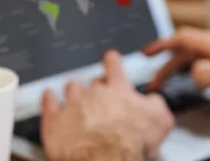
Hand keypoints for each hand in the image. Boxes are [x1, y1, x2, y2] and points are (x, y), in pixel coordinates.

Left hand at [41, 51, 174, 160]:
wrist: (108, 159)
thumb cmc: (133, 141)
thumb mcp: (161, 119)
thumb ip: (156, 103)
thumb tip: (153, 101)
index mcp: (119, 90)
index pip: (114, 65)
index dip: (112, 61)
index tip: (110, 58)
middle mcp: (94, 94)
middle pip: (92, 81)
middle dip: (96, 84)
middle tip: (98, 91)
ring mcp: (73, 106)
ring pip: (71, 88)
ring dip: (74, 89)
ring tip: (74, 91)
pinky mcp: (55, 123)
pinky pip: (49, 104)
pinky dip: (48, 98)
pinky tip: (48, 96)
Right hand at [143, 28, 209, 111]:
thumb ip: (204, 73)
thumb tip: (191, 73)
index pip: (183, 37)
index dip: (161, 44)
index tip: (146, 52)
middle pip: (188, 48)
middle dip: (167, 63)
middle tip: (154, 80)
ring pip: (199, 56)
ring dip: (181, 68)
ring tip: (170, 82)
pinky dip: (196, 70)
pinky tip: (197, 81)